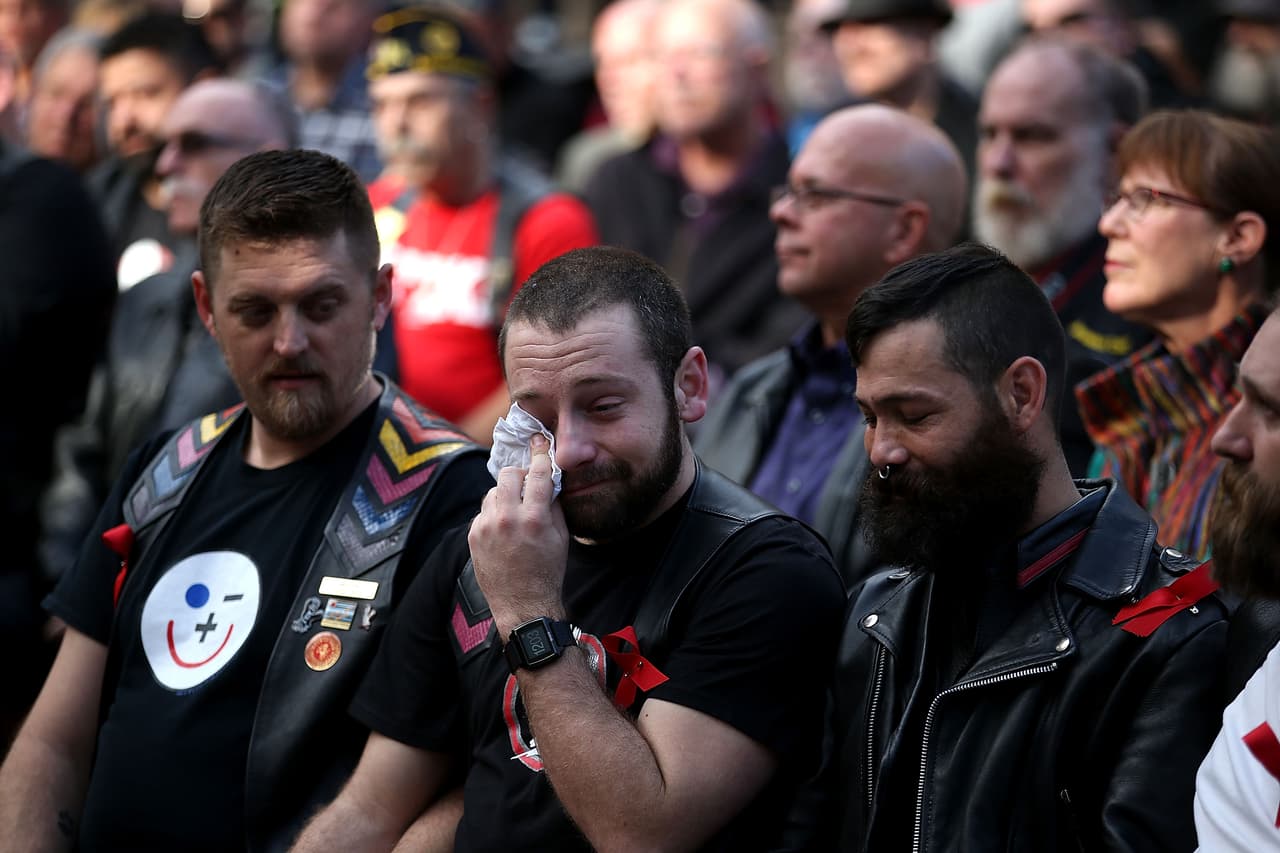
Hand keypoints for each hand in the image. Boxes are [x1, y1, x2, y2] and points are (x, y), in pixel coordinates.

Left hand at [468, 434, 569, 636]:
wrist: (522, 604)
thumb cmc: (547, 572)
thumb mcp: (561, 537)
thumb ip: (553, 505)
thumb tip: (548, 481)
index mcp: (535, 518)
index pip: (538, 473)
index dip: (540, 453)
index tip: (539, 440)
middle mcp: (508, 519)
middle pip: (509, 474)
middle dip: (520, 474)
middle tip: (527, 484)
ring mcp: (487, 527)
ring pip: (494, 491)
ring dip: (506, 494)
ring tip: (516, 512)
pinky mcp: (474, 535)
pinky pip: (484, 511)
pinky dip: (495, 513)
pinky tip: (504, 530)